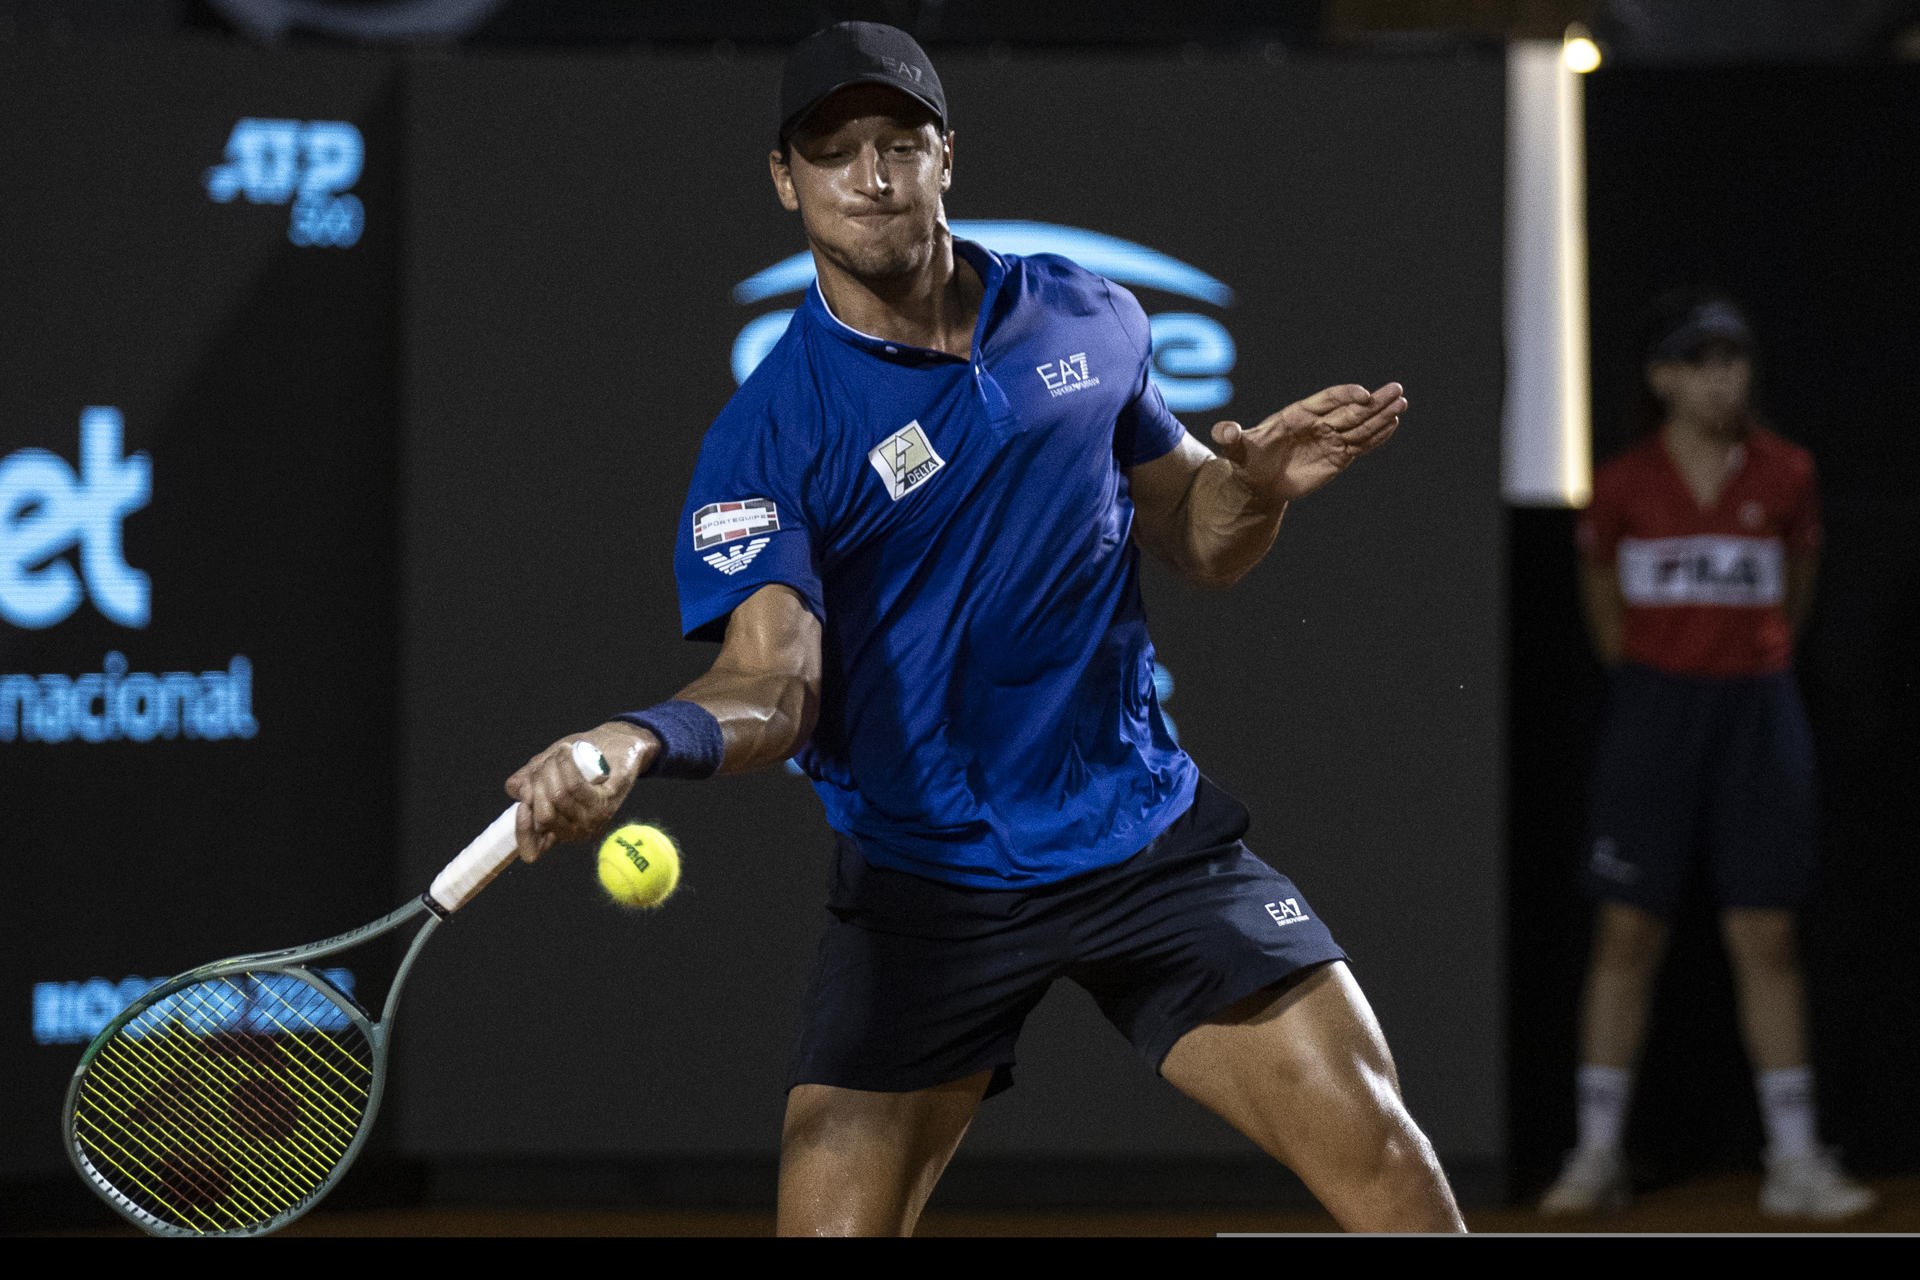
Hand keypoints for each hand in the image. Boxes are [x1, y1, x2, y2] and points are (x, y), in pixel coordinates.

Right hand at [503, 720, 657, 861]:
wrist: (616, 744)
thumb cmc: (580, 759)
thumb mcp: (548, 768)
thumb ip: (529, 780)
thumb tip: (514, 789)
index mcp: (557, 829)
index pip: (533, 850)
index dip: (523, 832)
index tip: (523, 805)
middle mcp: (575, 831)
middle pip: (543, 815)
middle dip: (536, 783)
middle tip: (545, 763)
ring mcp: (593, 820)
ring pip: (558, 797)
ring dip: (552, 768)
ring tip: (561, 752)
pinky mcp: (607, 803)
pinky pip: (575, 786)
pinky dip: (566, 765)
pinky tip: (566, 751)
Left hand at [1211, 382, 1404, 505]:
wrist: (1256, 481)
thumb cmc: (1246, 460)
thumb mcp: (1235, 450)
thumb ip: (1231, 438)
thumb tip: (1223, 432)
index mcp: (1297, 414)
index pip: (1328, 399)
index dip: (1346, 395)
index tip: (1363, 395)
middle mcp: (1318, 423)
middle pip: (1351, 409)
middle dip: (1374, 401)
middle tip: (1397, 391)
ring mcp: (1329, 439)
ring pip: (1360, 425)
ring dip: (1381, 416)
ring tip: (1402, 404)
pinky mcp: (1336, 456)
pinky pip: (1360, 444)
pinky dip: (1376, 436)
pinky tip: (1393, 426)